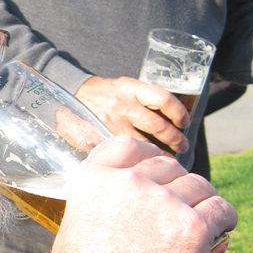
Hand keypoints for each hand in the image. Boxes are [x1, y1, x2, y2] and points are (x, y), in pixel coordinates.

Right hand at [47, 137, 236, 252]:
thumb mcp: (74, 225)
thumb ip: (100, 202)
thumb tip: (121, 205)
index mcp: (94, 180)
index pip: (128, 146)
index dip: (145, 154)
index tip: (154, 165)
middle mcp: (129, 182)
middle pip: (167, 165)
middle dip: (175, 182)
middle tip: (176, 206)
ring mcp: (162, 202)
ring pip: (198, 184)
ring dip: (201, 199)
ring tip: (201, 217)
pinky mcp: (191, 227)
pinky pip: (220, 209)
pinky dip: (224, 216)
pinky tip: (221, 225)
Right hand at [75, 76, 189, 154]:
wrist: (67, 97)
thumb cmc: (102, 94)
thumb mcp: (123, 87)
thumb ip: (143, 100)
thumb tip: (171, 119)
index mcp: (130, 88)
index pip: (163, 100)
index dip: (179, 113)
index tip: (184, 122)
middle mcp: (122, 105)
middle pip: (158, 125)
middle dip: (175, 138)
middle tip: (182, 146)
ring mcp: (111, 124)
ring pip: (145, 144)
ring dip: (163, 154)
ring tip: (171, 159)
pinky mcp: (101, 139)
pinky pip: (126, 153)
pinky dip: (141, 161)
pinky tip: (149, 165)